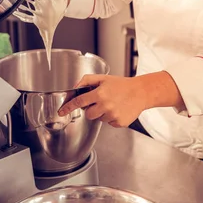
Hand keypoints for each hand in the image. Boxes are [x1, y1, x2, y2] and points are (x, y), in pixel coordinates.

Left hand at [58, 71, 183, 127]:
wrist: (141, 92)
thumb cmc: (122, 84)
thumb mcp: (104, 78)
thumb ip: (87, 80)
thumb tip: (75, 86)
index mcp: (100, 93)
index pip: (79, 101)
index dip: (68, 107)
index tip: (61, 111)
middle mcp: (105, 105)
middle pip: (88, 114)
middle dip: (91, 109)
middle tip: (101, 102)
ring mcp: (113, 115)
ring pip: (98, 119)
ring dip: (102, 113)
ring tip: (112, 104)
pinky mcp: (119, 122)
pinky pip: (109, 123)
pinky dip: (111, 118)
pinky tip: (118, 110)